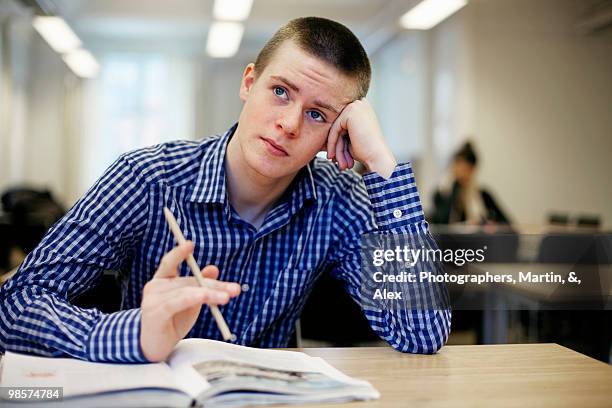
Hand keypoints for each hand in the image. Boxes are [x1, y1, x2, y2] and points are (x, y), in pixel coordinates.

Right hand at [140, 241, 240, 361]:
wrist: (153, 347)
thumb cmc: (172, 322)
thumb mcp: (190, 301)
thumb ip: (200, 286)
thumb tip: (213, 268)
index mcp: (162, 281)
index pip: (169, 262)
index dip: (179, 252)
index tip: (191, 244)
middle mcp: (155, 287)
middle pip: (189, 280)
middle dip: (214, 284)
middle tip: (234, 289)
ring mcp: (152, 299)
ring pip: (187, 290)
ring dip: (210, 293)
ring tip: (226, 297)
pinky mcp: (155, 313)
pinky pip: (177, 302)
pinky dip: (193, 297)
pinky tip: (205, 297)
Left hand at [326, 98, 396, 177]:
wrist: (378, 157)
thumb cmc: (366, 151)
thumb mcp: (350, 138)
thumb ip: (340, 131)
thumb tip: (322, 130)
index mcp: (362, 108)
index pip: (342, 124)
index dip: (338, 141)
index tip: (334, 157)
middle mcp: (360, 103)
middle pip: (338, 125)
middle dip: (336, 145)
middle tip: (335, 161)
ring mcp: (356, 105)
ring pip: (335, 128)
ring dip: (335, 147)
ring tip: (338, 163)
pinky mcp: (350, 112)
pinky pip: (334, 129)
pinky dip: (332, 143)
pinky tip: (333, 156)